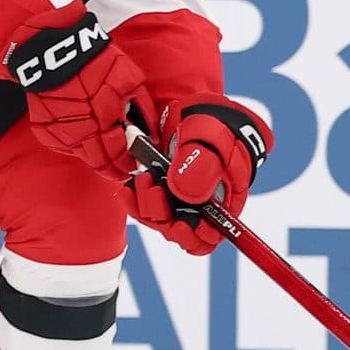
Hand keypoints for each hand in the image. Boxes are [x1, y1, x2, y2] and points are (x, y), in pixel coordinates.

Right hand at [6, 3, 155, 181]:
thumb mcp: (130, 79)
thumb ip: (142, 109)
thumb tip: (151, 133)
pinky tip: (84, 132)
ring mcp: (61, 130)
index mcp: (106, 117)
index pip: (119, 154)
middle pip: (101, 162)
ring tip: (104, 151)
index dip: (128, 164)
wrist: (55, 50)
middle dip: (114, 167)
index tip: (134, 165)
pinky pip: (65, 145)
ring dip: (96, 156)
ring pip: (83, 156)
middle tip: (121, 167)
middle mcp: (82, 128)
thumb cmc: (96, 60)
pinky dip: (77, 143)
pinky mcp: (46, 129)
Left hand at [128, 95, 272, 254]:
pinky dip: (135, 199)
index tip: (179, 226)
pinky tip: (127, 189)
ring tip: (142, 179)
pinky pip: (145, 204)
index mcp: (222, 203)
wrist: (202, 111)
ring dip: (146, 205)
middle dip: (162, 216)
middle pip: (179, 231)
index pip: (209, 237)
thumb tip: (186, 196)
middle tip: (153, 188)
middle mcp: (200, 208)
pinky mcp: (161, 189)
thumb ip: (203, 167)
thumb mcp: (215, 141)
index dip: (194, 238)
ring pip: (159, 218)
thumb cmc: (218, 127)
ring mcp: (179, 199)